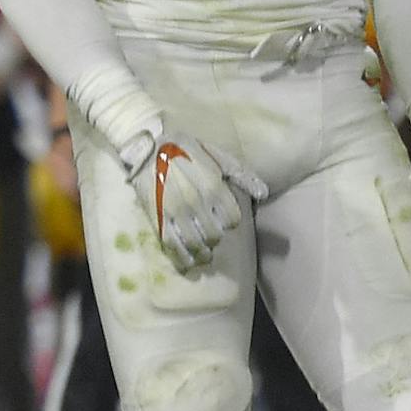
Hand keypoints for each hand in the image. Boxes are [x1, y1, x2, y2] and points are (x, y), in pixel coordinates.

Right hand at [119, 129, 266, 273]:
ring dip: (202, 253)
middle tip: (211, 236)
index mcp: (213, 186)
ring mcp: (175, 212)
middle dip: (215, 238)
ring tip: (204, 255)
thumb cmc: (184, 149)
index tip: (224, 220)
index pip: (232, 219)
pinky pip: (172, 245)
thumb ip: (241, 175)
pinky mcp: (157, 218)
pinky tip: (187, 263)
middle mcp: (197, 202)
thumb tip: (263, 193)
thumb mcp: (217, 156)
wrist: (147, 146)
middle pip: (214, 235)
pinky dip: (181, 258)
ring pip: (195, 244)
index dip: (230, 221)